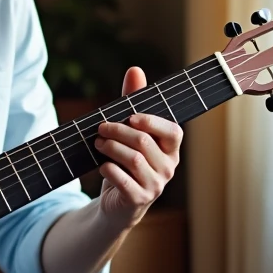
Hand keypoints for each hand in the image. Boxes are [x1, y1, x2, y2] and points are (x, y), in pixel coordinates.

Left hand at [93, 67, 182, 230]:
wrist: (116, 202)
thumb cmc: (125, 161)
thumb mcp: (128, 131)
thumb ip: (132, 102)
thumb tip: (135, 70)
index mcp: (170, 149)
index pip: (173, 131)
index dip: (153, 122)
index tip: (131, 116)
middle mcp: (168, 167)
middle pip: (144, 142)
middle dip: (118, 131)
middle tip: (100, 128)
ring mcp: (156, 185)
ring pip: (133, 159)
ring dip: (111, 148)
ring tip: (98, 144)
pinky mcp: (139, 199)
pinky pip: (123, 179)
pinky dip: (108, 169)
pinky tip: (102, 166)